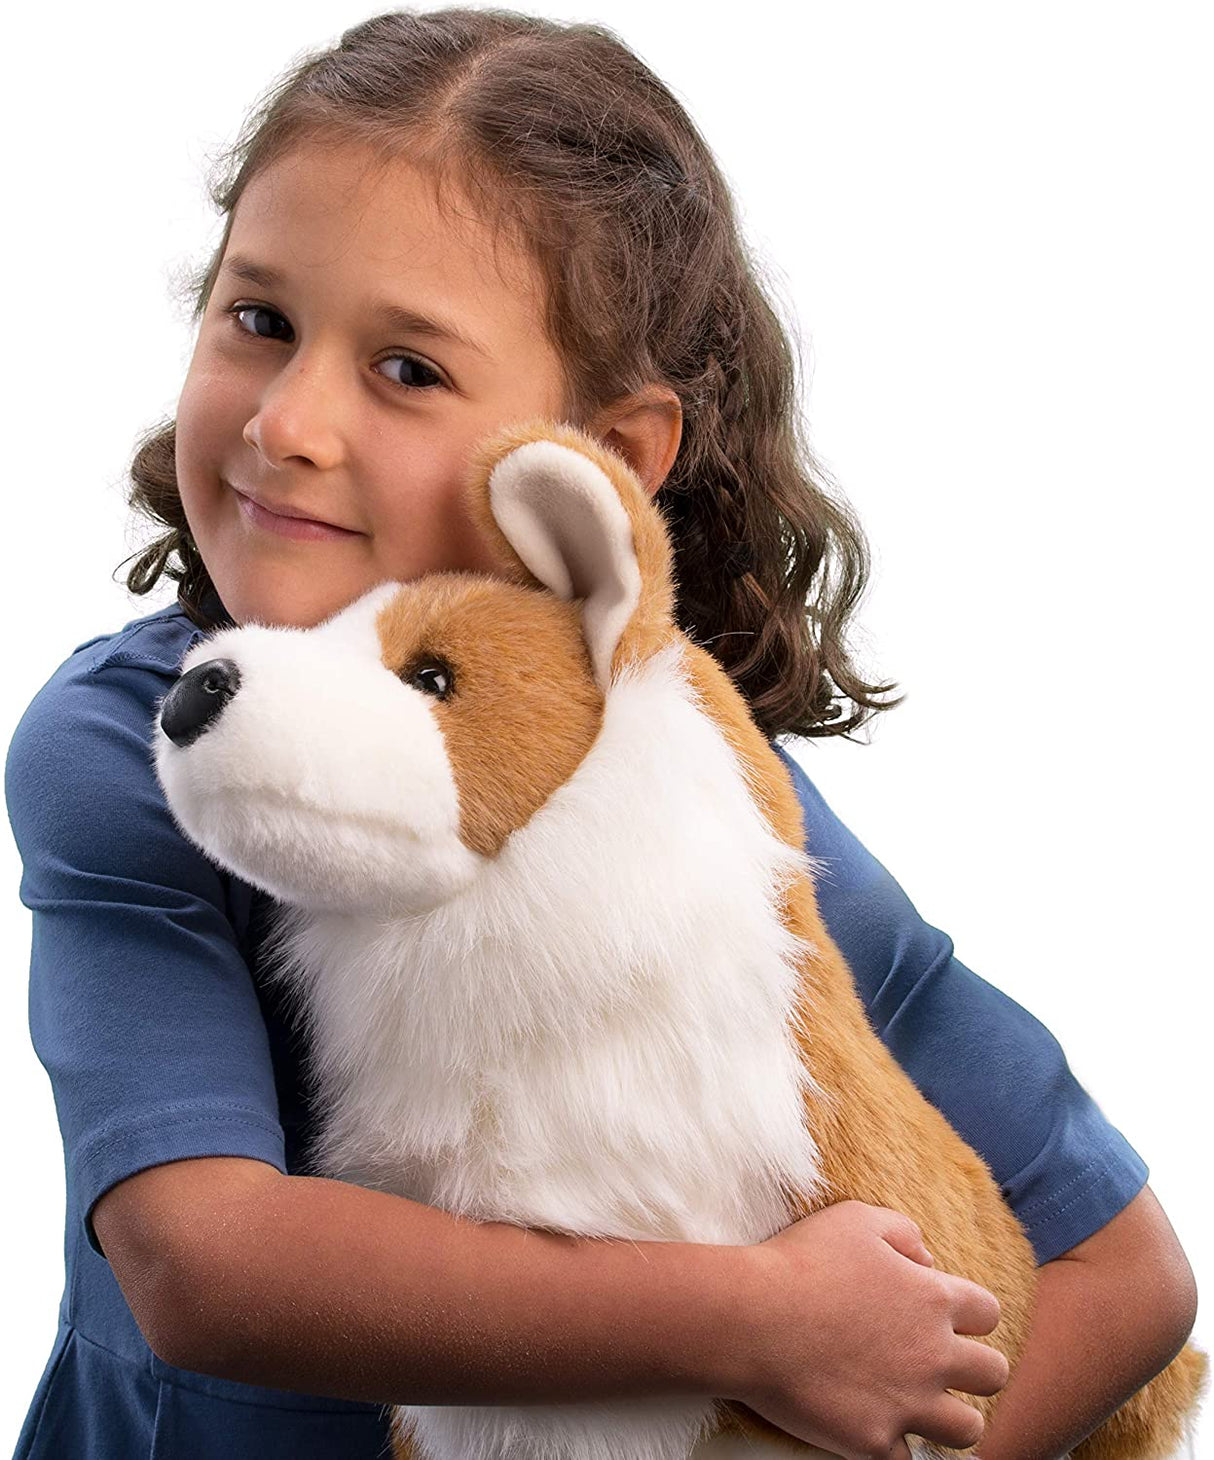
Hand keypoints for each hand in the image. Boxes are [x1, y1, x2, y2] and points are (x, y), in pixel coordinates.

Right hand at [730, 1200, 1010, 1459]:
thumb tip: (927, 1259)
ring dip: (949, 1418)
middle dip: (973, 1370)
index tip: (943, 1316)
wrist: (752, 1319)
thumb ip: (903, 1232)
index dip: (969, 1314)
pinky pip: (907, 1458)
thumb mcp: (856, 1219)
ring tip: (921, 1407)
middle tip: (936, 1364)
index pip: (989, 1312)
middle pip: (993, 1374)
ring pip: (967, 1429)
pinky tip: (873, 1428)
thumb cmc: (800, 1261)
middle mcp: (934, 1355)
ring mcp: (908, 1403)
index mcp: (933, 1300)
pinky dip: (892, 1445)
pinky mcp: (876, 1441)